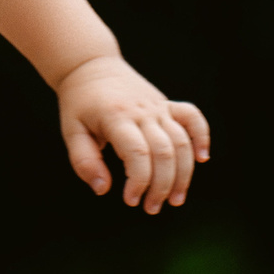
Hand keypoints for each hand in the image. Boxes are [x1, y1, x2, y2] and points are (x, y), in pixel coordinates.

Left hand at [54, 54, 210, 214]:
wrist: (89, 65)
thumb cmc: (79, 103)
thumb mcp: (71, 131)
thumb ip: (84, 161)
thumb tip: (103, 190)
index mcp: (116, 117)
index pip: (137, 154)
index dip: (139, 182)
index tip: (131, 200)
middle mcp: (141, 111)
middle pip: (164, 153)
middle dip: (162, 186)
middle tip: (152, 208)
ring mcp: (157, 106)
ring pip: (182, 142)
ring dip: (183, 175)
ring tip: (175, 200)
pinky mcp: (166, 104)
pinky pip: (193, 117)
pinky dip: (202, 136)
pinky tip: (202, 158)